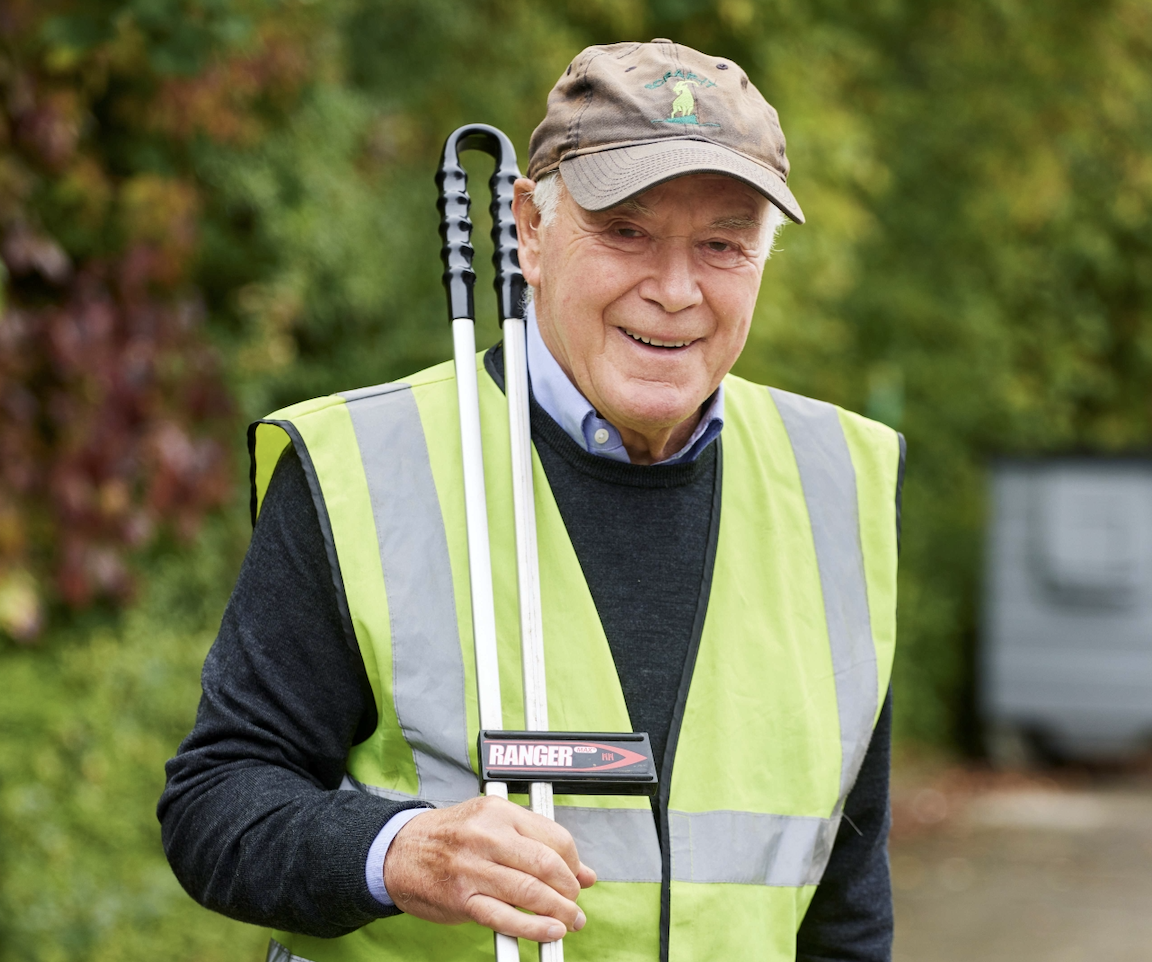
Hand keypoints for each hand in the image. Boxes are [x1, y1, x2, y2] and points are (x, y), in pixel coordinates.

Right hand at [383, 795, 596, 941]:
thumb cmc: (448, 836)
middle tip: (574, 901)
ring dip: (559, 911)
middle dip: (569, 889)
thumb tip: (582, 872)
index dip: (574, 863)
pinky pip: (505, 916)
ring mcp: (473, 868)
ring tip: (570, 921)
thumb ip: (536, 843)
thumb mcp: (491, 824)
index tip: (577, 876)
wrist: (398, 850)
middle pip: (546, 864)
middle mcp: (487, 836)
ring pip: (529, 891)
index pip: (554, 837)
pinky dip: (533, 927)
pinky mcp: (461, 898)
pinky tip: (549, 931)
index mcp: (499, 812)